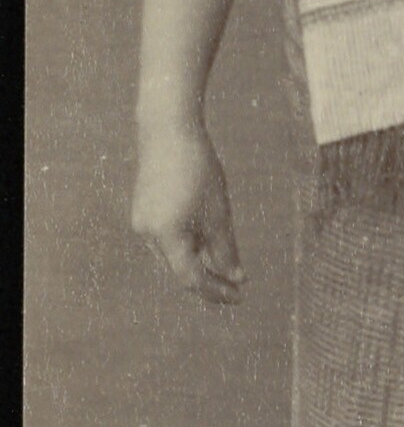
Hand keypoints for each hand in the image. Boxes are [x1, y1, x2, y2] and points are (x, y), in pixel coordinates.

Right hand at [131, 121, 244, 303]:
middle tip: (237, 287)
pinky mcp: (143, 210)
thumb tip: (235, 277)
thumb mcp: (219, 211)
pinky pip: (167, 237)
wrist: (168, 130)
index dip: (216, 291)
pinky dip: (188, 243)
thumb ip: (225, 248)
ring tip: (226, 263)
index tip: (239, 297)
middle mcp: (147, 233)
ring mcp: (142, 221)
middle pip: (180, 268)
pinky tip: (208, 239)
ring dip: (199, 261)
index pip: (191, 278)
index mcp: (165, 235)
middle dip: (209, 278)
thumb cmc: (199, 168)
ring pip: (174, 253)